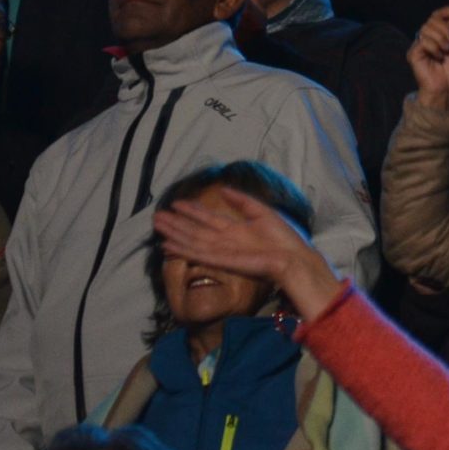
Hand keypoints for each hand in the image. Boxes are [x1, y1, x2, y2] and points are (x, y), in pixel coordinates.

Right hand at [152, 186, 344, 322]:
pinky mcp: (221, 261)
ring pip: (192, 240)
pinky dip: (182, 249)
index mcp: (234, 229)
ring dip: (174, 233)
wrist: (292, 257)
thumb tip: (222, 189)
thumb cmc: (281, 237)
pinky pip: (197, 253)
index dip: (191, 211)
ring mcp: (221, 251)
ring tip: (157, 225)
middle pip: (194, 230)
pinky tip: (168, 245)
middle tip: (156, 215)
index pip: (207, 219)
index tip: (175, 204)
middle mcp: (223, 240)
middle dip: (176, 223)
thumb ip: (241, 201)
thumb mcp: (260, 212)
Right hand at [408, 6, 448, 109]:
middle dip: (445, 28)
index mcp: (437, 34)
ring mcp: (419, 45)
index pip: (436, 16)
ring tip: (446, 51)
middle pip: (432, 20)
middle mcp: (426, 38)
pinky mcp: (413, 53)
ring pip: (426, 28)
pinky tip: (438, 57)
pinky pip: (422, 41)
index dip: (443, 11)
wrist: (447, 86)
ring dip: (441, 38)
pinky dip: (434, 48)